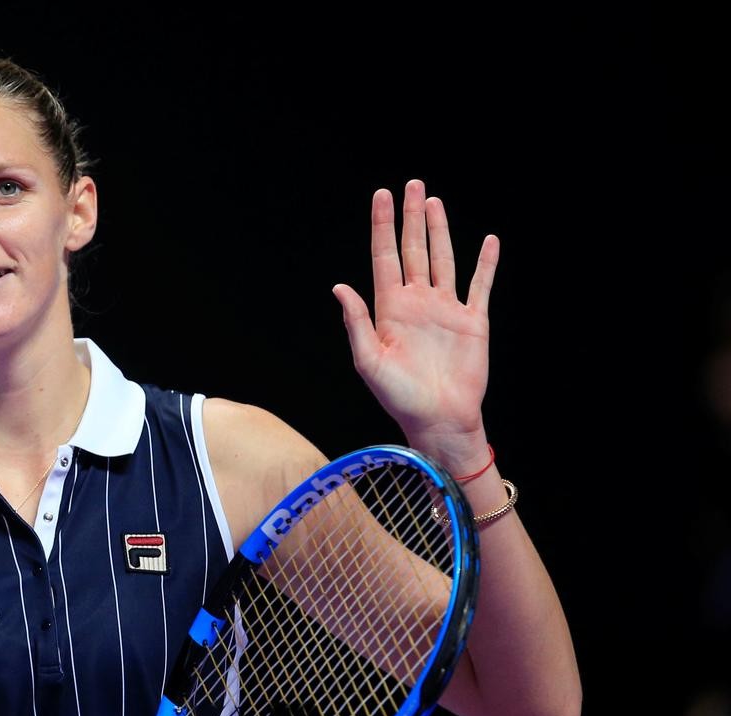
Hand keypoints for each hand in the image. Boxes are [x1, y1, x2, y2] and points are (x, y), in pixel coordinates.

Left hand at [332, 179, 498, 470]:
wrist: (438, 420)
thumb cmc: (399, 397)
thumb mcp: (369, 361)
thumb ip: (356, 323)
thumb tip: (339, 287)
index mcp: (390, 308)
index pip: (385, 256)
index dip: (383, 225)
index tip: (382, 195)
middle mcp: (417, 302)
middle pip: (414, 249)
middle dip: (412, 217)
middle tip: (412, 185)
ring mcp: (445, 309)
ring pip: (443, 259)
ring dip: (440, 230)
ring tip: (434, 202)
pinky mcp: (473, 321)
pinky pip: (480, 285)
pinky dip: (485, 263)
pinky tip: (488, 241)